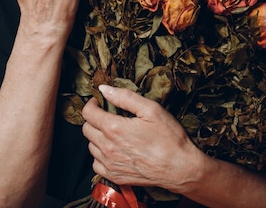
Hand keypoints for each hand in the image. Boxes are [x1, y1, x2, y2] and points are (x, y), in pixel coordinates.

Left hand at [82, 85, 204, 191]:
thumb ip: (126, 97)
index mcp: (115, 128)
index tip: (98, 102)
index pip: (88, 113)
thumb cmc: (169, 138)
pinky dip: (101, 155)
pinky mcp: (114, 175)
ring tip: (115, 132)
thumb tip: (105, 89)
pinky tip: (115, 150)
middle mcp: (108, 147)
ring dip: (98, 137)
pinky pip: (96, 163)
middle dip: (94, 119)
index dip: (92, 104)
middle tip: (108, 115)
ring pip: (91, 146)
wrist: (179, 167)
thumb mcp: (152, 109)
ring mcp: (109, 163)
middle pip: (87, 129)